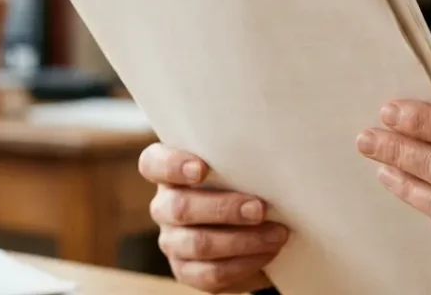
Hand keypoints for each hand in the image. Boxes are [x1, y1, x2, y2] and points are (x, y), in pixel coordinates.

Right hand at [139, 143, 289, 292]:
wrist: (256, 227)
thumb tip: (273, 156)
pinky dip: (244, 264)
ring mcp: (173, 241)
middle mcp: (165, 206)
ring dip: (242, 240)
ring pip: (197, 244)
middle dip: (223, 208)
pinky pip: (210, 273)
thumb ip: (243, 160)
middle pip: (179, 207)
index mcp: (171, 172)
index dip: (172, 166)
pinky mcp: (187, 271)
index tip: (201, 169)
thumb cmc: (247, 184)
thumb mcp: (242, 167)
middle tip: (259, 208)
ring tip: (276, 234)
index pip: (154, 164)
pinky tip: (268, 252)